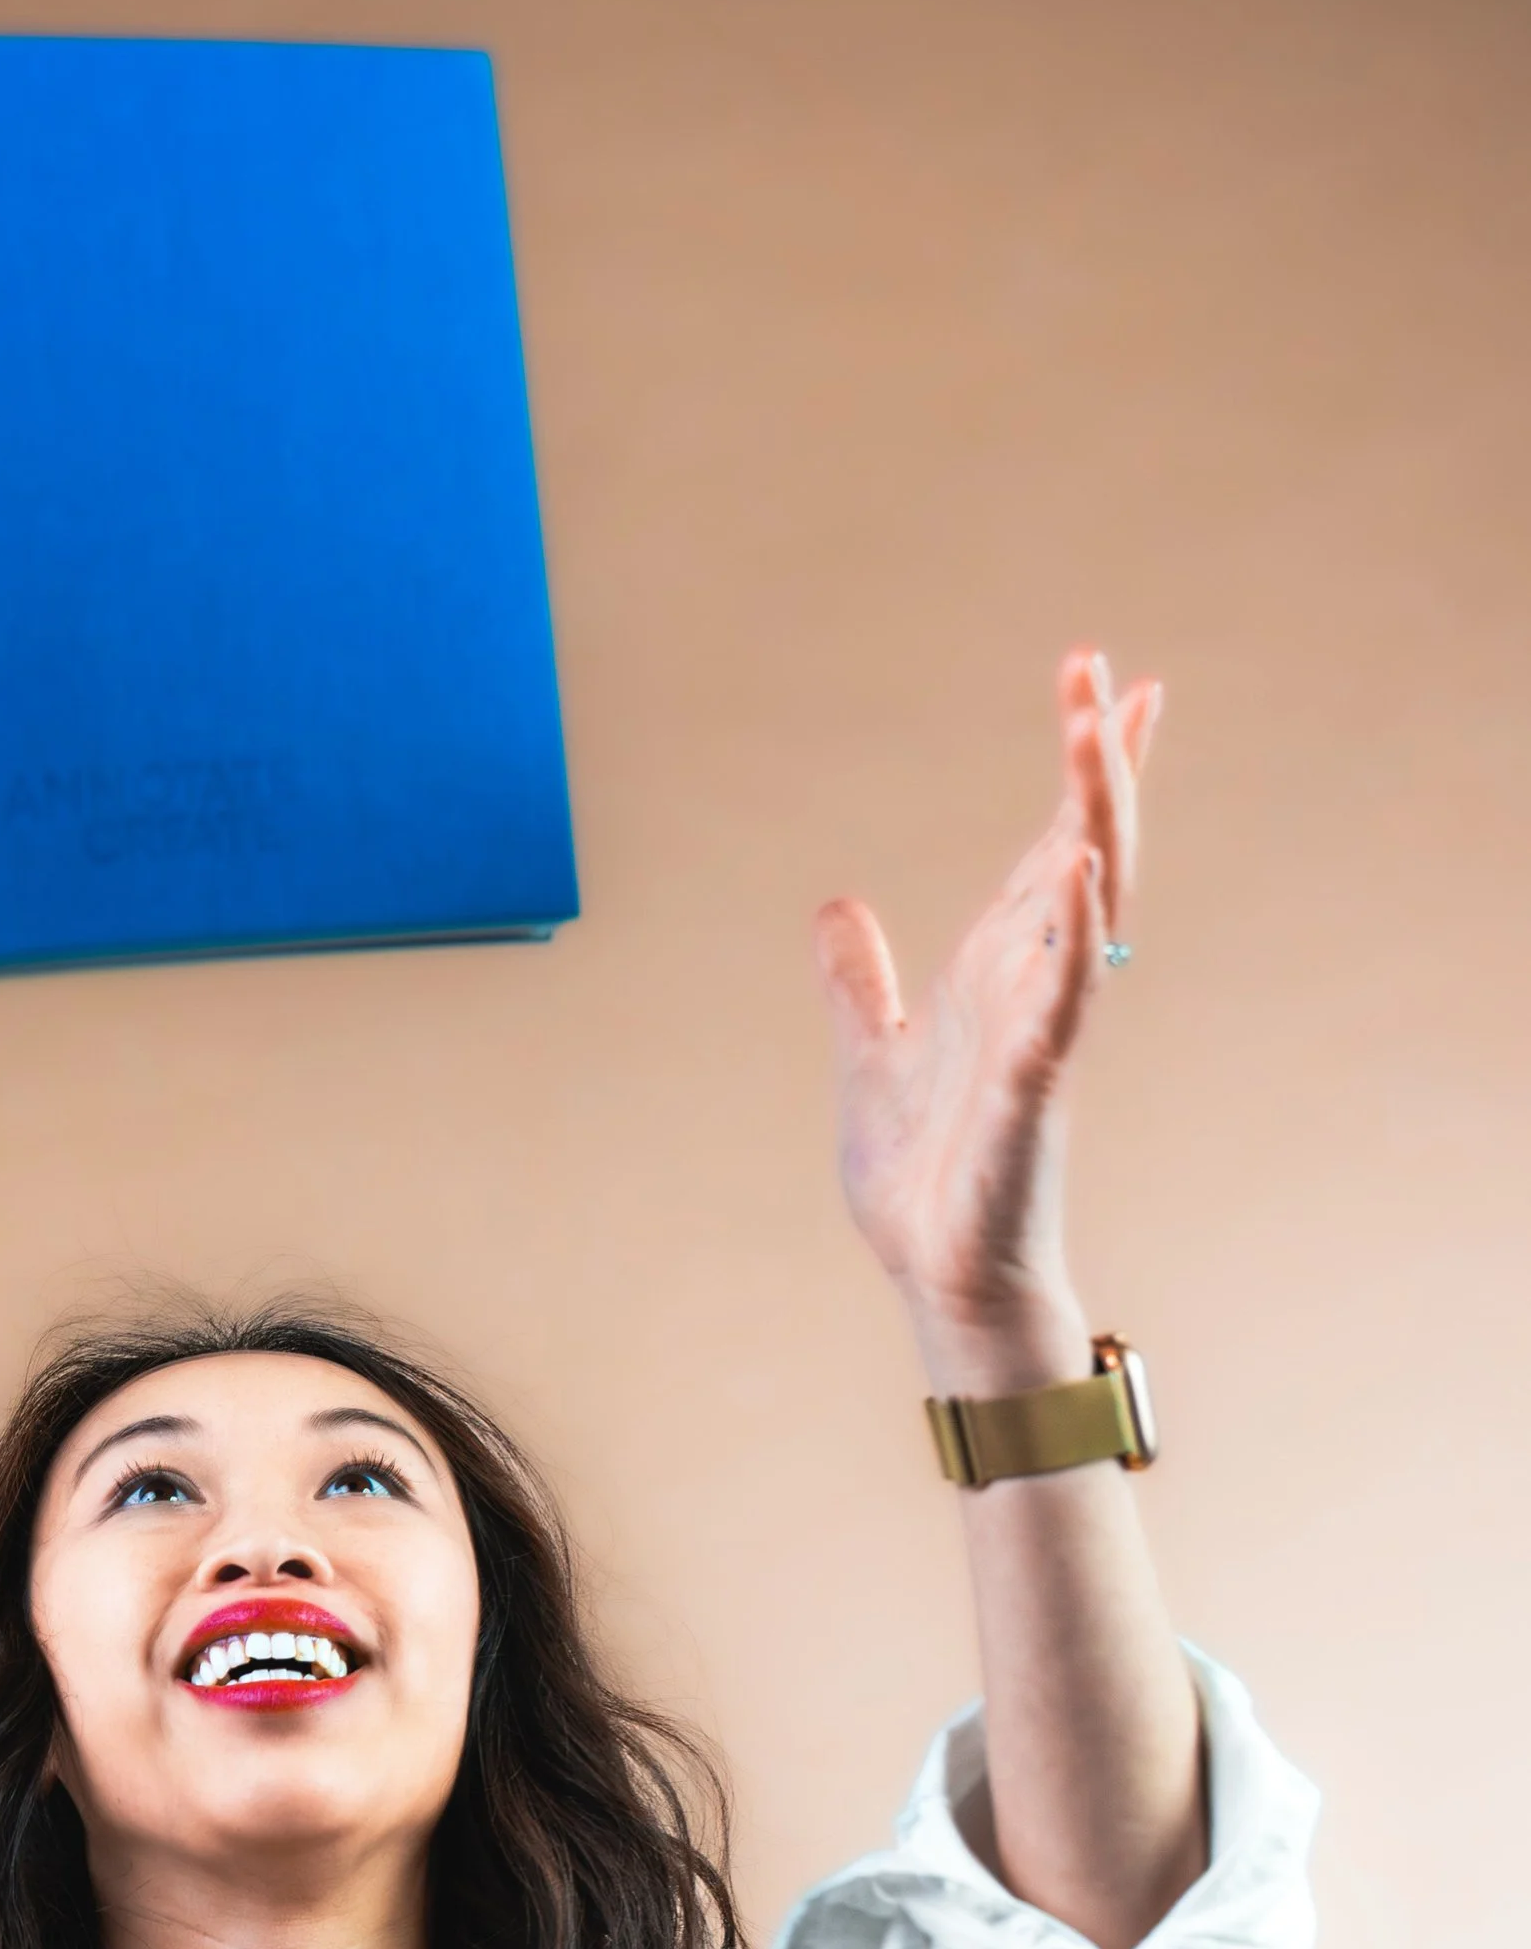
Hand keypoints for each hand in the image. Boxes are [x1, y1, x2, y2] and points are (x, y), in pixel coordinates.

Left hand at [814, 650, 1159, 1372]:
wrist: (937, 1279)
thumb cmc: (924, 1182)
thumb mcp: (867, 1056)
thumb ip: (858, 982)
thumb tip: (835, 908)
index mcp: (999, 973)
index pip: (1052, 846)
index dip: (1085, 770)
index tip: (1113, 684)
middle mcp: (1033, 987)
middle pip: (1082, 850)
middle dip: (1097, 762)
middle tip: (1105, 670)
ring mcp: (1040, 1034)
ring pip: (1085, 904)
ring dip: (1094, 817)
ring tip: (1099, 730)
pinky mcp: (1030, 1090)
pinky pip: (1061, 999)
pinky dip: (1068, 933)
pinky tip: (1071, 865)